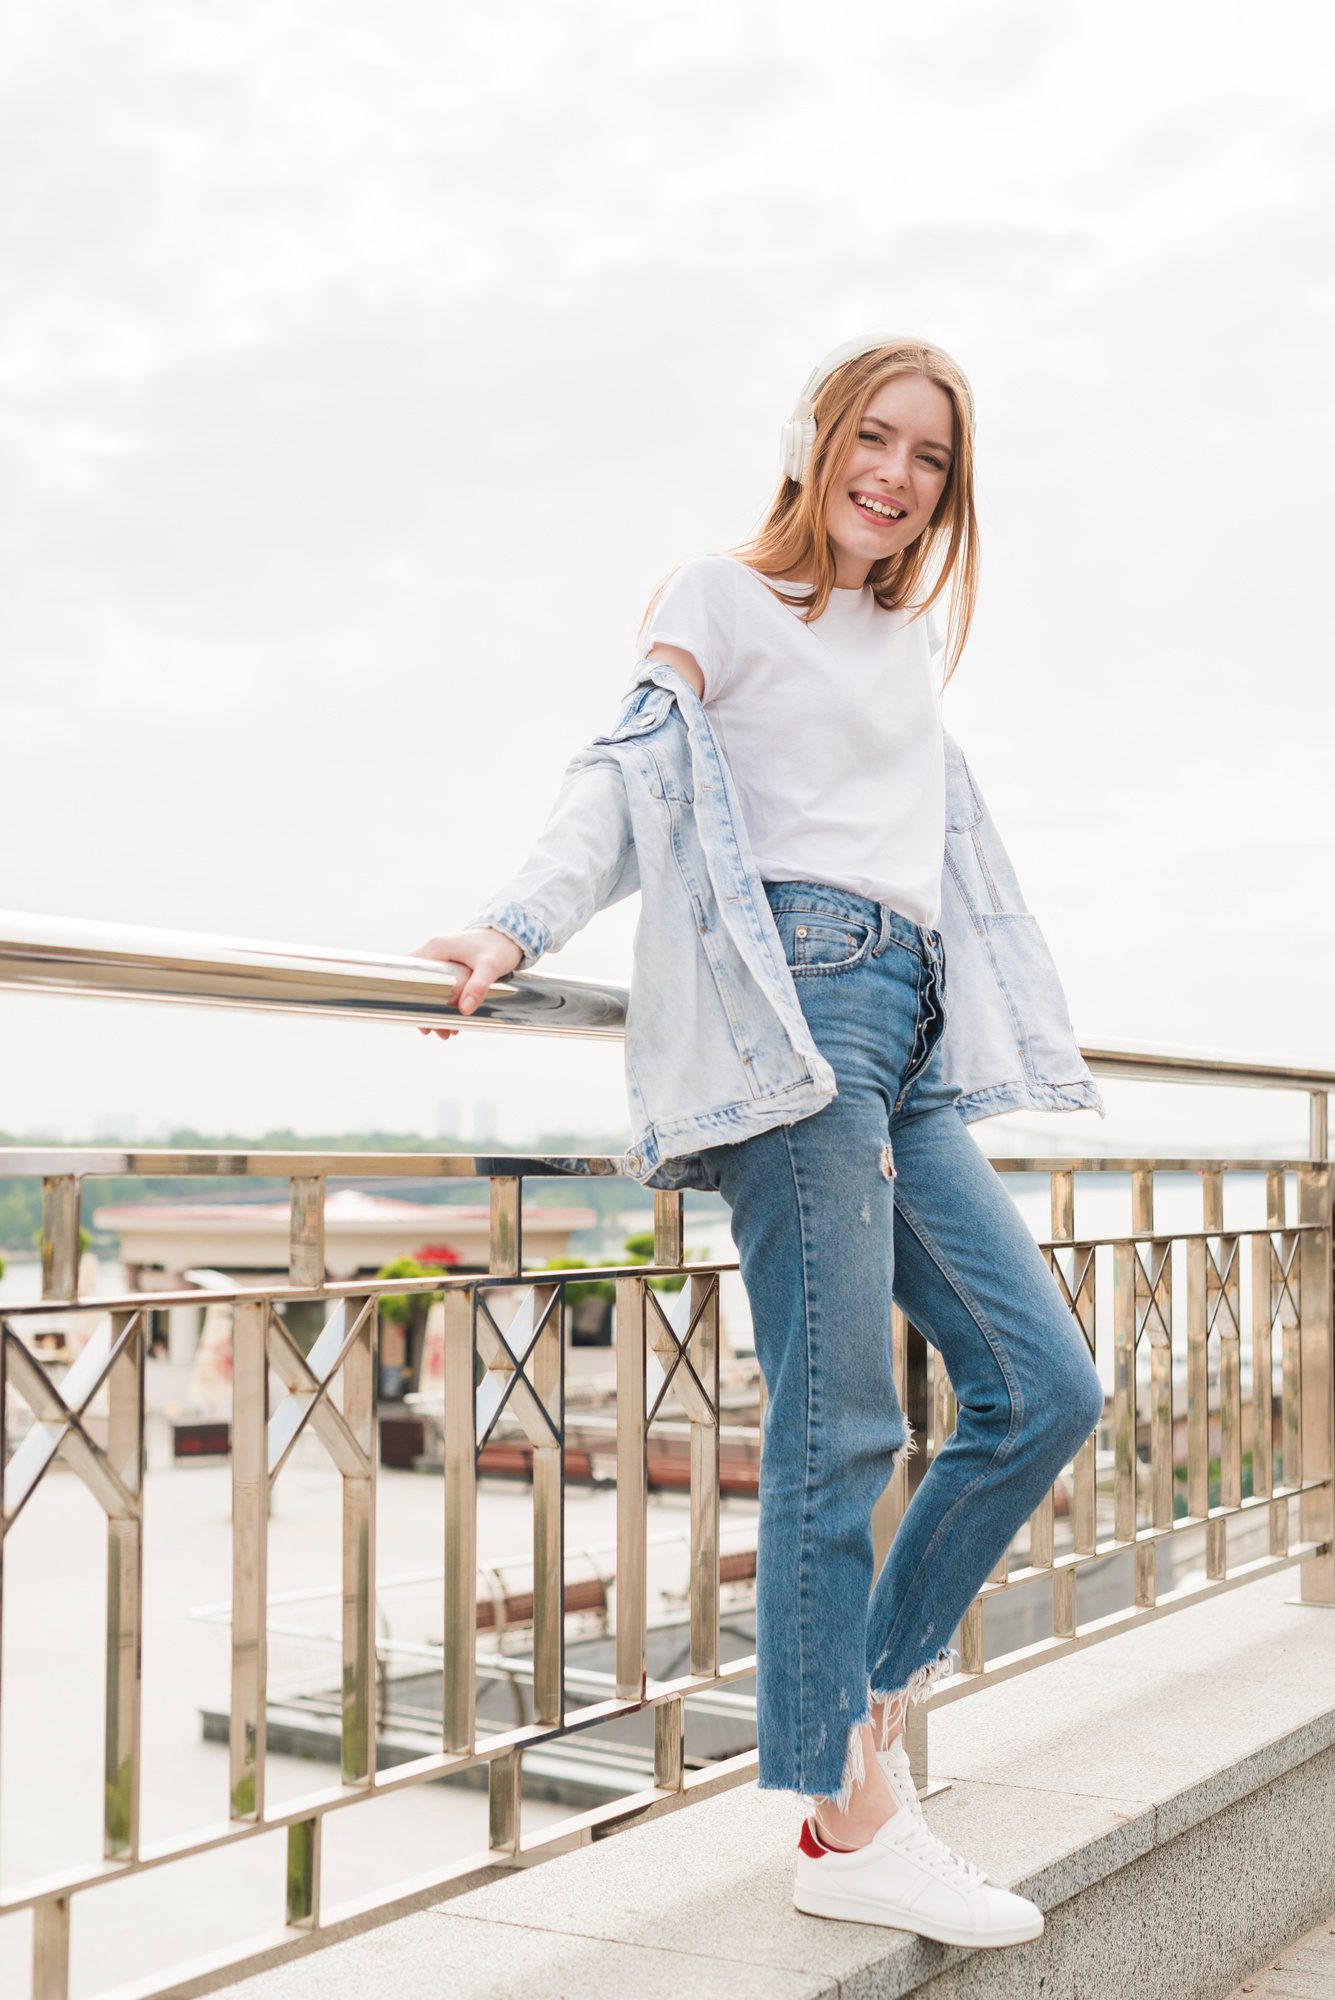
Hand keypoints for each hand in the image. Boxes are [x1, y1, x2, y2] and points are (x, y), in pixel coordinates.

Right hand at [409, 928, 524, 1040]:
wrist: (512, 935)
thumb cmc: (500, 947)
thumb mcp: (490, 967)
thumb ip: (478, 986)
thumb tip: (464, 1010)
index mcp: (437, 948)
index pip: (408, 971)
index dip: (406, 994)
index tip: (414, 1016)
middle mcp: (436, 951)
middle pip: (418, 984)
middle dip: (425, 1010)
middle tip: (433, 1031)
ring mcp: (443, 958)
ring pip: (430, 988)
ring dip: (435, 1010)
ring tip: (447, 1033)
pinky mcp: (452, 965)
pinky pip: (441, 986)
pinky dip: (445, 1003)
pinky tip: (455, 1019)